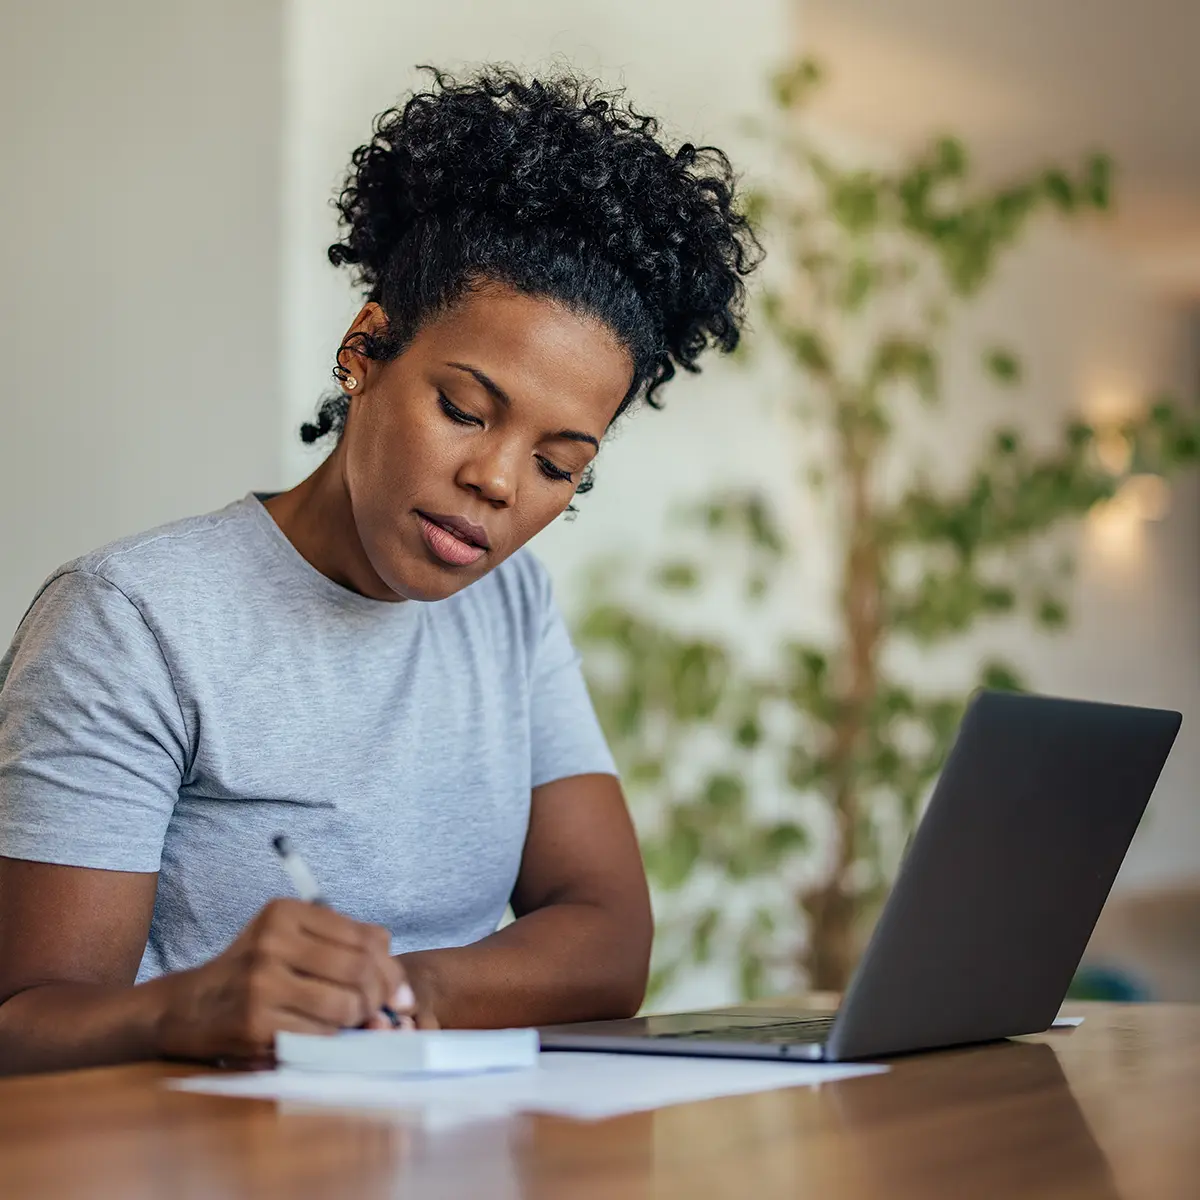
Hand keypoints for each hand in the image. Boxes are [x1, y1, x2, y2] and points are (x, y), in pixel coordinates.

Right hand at [156, 898, 416, 1061]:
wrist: (189, 1006)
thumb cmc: (255, 972)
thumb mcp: (293, 942)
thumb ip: (345, 949)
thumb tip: (399, 989)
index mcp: (286, 912)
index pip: (365, 937)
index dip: (391, 968)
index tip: (397, 991)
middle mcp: (273, 941)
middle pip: (359, 970)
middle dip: (379, 997)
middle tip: (380, 1013)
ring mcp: (262, 982)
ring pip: (344, 1005)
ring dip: (356, 1021)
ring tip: (349, 1022)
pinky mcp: (255, 1022)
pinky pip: (319, 1035)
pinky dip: (331, 1040)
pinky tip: (320, 1034)